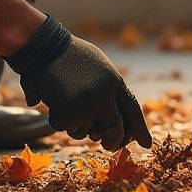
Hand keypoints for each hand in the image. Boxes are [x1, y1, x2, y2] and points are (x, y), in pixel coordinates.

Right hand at [6, 15, 151, 150]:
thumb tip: (111, 128)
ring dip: (79, 125)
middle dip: (112, 141)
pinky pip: (68, 130)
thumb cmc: (70, 55)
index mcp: (114, 80)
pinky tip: (56, 103)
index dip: (140, 129)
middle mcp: (104, 94)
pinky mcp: (67, 113)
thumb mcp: (99, 66)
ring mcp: (86, 104)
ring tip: (69, 103)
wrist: (44, 46)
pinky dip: (61, 121)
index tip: (146, 144)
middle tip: (108, 145)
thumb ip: (109, 91)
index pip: (132, 109)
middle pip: (114, 129)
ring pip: (88, 132)